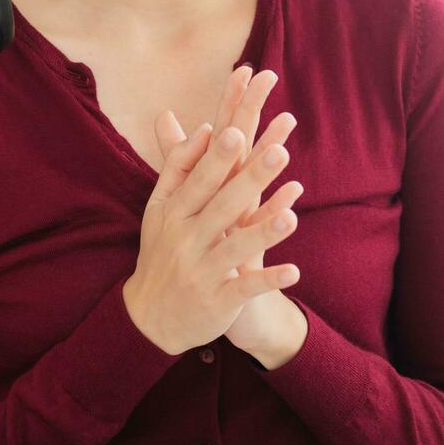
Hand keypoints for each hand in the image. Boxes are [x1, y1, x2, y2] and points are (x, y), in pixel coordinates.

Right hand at [122, 100, 298, 355]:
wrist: (150, 318)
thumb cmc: (162, 251)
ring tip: (292, 216)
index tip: (236, 132)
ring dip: (264, 233)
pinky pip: (246, 289)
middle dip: (251, 180)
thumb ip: (180, 166)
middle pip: (223, 206)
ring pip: (236, 248)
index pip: (198, 180)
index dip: (217, 158)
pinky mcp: (218, 301)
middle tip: (279, 153)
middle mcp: (186, 240)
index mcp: (174, 213)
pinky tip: (294, 272)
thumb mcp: (160, 208)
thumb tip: (207, 126)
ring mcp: (202, 271)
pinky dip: (269, 281)